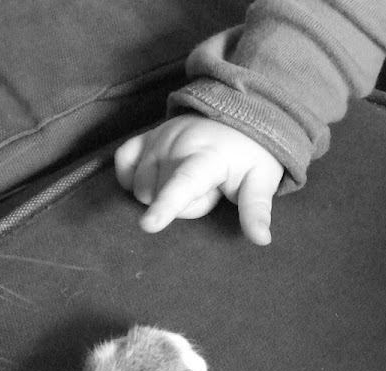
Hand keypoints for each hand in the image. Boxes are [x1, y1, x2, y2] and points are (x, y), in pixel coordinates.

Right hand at [114, 114, 283, 244]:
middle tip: (209, 191)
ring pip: (140, 186)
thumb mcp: (262, 181)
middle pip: (160, 195)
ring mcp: (157, 138)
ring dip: (161, 193)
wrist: (240, 116)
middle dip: (183, 204)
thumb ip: (256, 210)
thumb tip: (262, 240)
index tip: (147, 225)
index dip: (166, 206)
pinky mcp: (145, 135)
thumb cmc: (250, 156)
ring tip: (189, 181)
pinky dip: (131, 176)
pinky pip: (123, 161)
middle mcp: (175, 143)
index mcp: (207, 156)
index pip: (183, 184)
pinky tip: (153, 178)